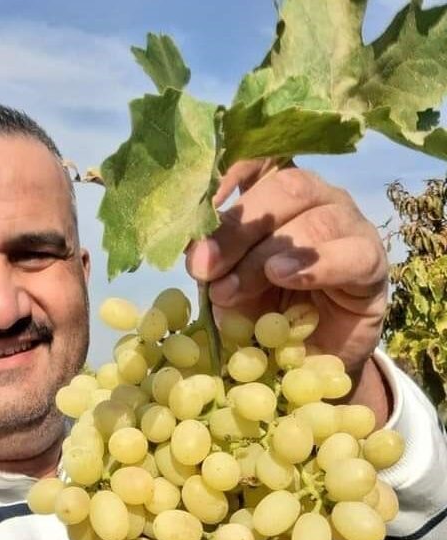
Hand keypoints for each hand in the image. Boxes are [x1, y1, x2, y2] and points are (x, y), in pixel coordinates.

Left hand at [186, 160, 388, 377]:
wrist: (307, 353)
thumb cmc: (264, 306)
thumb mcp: (228, 282)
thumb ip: (214, 262)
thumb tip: (196, 250)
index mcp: (277, 192)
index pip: (263, 158)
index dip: (232, 170)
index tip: (201, 203)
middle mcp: (317, 197)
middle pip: (284, 189)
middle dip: (237, 229)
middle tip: (204, 266)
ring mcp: (349, 223)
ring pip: (313, 222)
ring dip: (264, 258)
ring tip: (232, 289)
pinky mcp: (372, 260)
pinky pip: (351, 254)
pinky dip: (315, 265)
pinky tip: (285, 277)